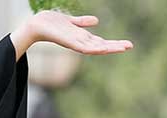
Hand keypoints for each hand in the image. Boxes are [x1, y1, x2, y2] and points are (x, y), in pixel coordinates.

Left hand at [11, 11, 133, 59]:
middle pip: (102, 45)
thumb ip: (83, 22)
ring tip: (122, 47)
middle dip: (116, 46)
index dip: (114, 42)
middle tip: (130, 46)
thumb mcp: (71, 21)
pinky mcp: (69, 43)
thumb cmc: (52, 23)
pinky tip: (103, 47)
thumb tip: (96, 21)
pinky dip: (94, 48)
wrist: (36, 25)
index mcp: (82, 37)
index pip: (102, 41)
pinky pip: (83, 47)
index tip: (127, 44)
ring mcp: (75, 43)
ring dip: (109, 47)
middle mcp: (80, 42)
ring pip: (96, 47)